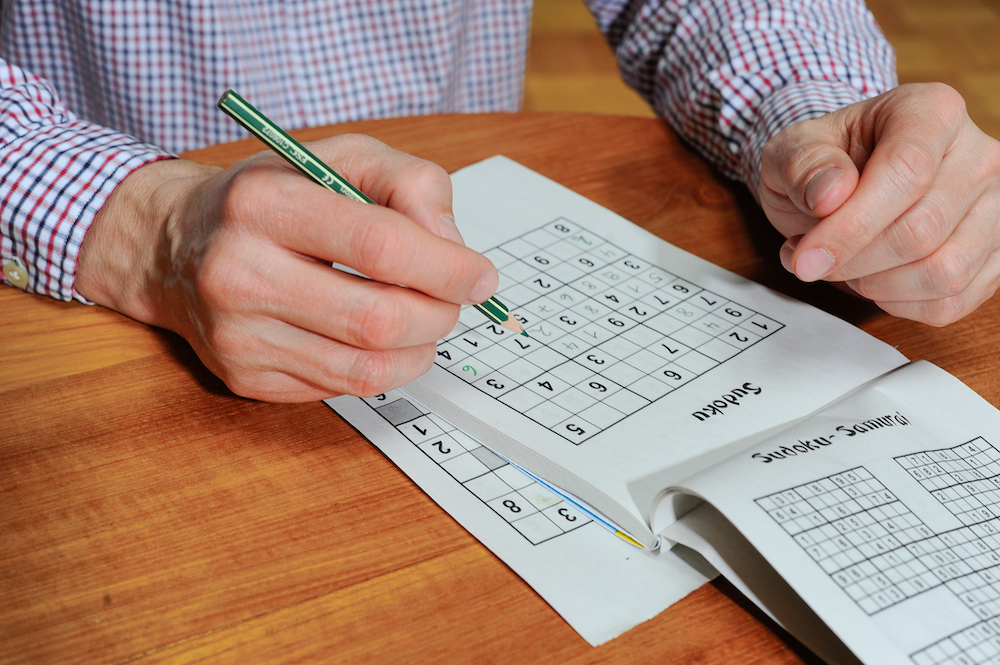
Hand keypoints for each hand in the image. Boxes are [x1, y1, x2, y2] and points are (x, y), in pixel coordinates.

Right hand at [76, 134, 497, 401]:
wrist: (173, 248)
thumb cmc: (270, 197)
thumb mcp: (336, 157)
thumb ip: (408, 182)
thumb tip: (455, 247)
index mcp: (264, 204)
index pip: (380, 246)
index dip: (447, 268)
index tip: (482, 276)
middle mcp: (239, 274)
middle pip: (378, 320)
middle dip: (440, 315)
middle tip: (454, 301)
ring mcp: (238, 336)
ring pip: (367, 370)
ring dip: (420, 350)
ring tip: (424, 321)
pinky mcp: (245, 378)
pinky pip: (341, 389)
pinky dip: (381, 368)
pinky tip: (377, 339)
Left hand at [759, 82, 999, 325]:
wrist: (845, 180)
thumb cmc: (823, 164)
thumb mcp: (792, 151)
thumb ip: (802, 165)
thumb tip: (830, 194)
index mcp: (930, 112)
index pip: (906, 172)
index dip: (851, 226)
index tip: (804, 257)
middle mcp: (979, 156)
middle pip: (923, 230)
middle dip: (854, 260)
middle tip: (812, 260)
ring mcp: (996, 208)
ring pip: (945, 272)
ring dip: (876, 285)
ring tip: (842, 265)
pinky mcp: (995, 255)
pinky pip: (951, 301)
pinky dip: (898, 303)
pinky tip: (871, 279)